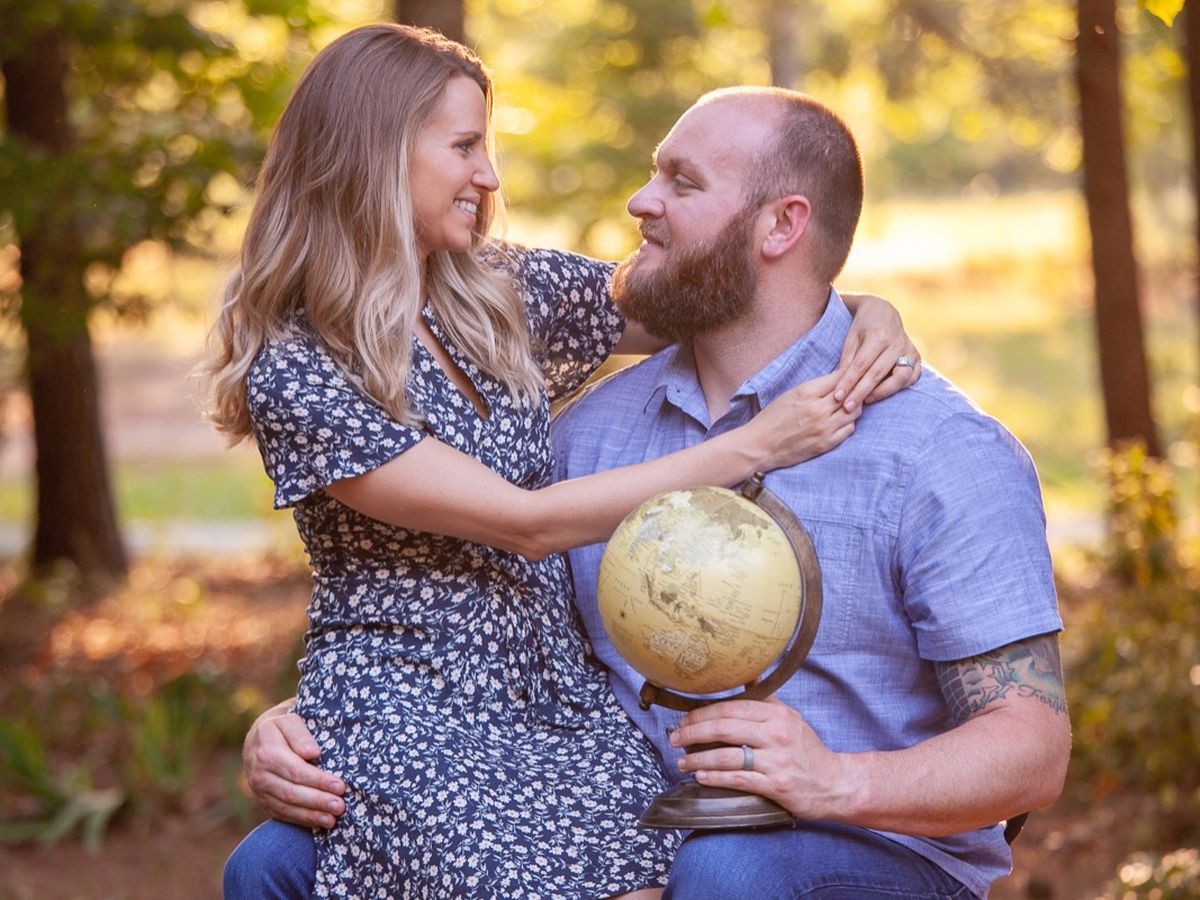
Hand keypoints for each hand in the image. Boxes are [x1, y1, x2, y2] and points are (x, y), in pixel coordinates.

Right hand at [243, 701, 345, 828]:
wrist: (258, 739)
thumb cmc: (282, 727)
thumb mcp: (289, 721)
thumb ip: (300, 735)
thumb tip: (312, 753)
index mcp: (266, 753)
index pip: (296, 771)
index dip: (319, 781)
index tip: (340, 786)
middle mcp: (259, 775)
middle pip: (291, 792)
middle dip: (318, 801)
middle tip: (340, 806)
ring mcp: (259, 791)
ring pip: (286, 807)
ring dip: (311, 815)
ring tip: (332, 819)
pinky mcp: (263, 801)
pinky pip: (282, 814)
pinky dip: (301, 820)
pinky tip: (319, 823)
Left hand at [670, 697, 849, 820]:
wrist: (834, 783)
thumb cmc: (808, 750)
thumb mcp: (790, 717)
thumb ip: (766, 699)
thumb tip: (747, 675)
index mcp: (776, 715)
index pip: (730, 708)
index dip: (702, 713)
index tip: (685, 719)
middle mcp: (776, 734)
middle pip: (724, 728)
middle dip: (693, 732)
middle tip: (675, 737)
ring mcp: (776, 760)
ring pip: (727, 755)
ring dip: (698, 758)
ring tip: (681, 761)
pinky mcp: (776, 785)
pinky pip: (738, 779)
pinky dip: (715, 777)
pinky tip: (700, 776)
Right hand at [752, 371, 860, 468]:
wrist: (759, 445)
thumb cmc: (772, 418)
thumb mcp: (791, 394)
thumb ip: (815, 387)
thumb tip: (840, 380)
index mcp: (806, 392)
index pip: (840, 377)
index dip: (849, 374)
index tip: (852, 374)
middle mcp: (818, 409)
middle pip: (852, 393)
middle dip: (855, 390)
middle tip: (853, 390)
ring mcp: (823, 428)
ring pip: (854, 412)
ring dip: (853, 407)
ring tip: (846, 406)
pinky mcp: (825, 444)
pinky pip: (849, 429)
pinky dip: (848, 423)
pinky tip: (840, 421)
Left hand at [835, 292, 920, 410]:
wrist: (883, 312)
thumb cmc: (862, 327)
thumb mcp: (851, 339)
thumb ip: (847, 361)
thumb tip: (841, 386)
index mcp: (878, 336)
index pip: (861, 365)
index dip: (848, 382)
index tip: (837, 397)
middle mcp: (896, 343)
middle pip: (877, 374)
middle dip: (861, 393)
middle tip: (848, 408)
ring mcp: (909, 350)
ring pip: (899, 378)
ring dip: (882, 393)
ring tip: (864, 401)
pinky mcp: (917, 357)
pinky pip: (911, 378)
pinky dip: (898, 388)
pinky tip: (882, 394)